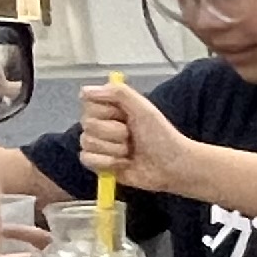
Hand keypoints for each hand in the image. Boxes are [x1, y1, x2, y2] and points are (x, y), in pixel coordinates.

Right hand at [76, 77, 204, 197]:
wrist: (171, 167)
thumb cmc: (161, 136)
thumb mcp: (144, 109)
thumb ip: (118, 93)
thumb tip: (86, 90)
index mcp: (111, 107)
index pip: (88, 101)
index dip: (104, 110)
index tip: (123, 114)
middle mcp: (102, 123)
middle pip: (87, 123)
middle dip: (113, 132)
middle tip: (131, 136)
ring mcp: (100, 144)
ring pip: (87, 141)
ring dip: (113, 148)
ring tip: (130, 151)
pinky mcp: (99, 163)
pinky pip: (86, 158)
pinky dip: (107, 162)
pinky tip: (123, 163)